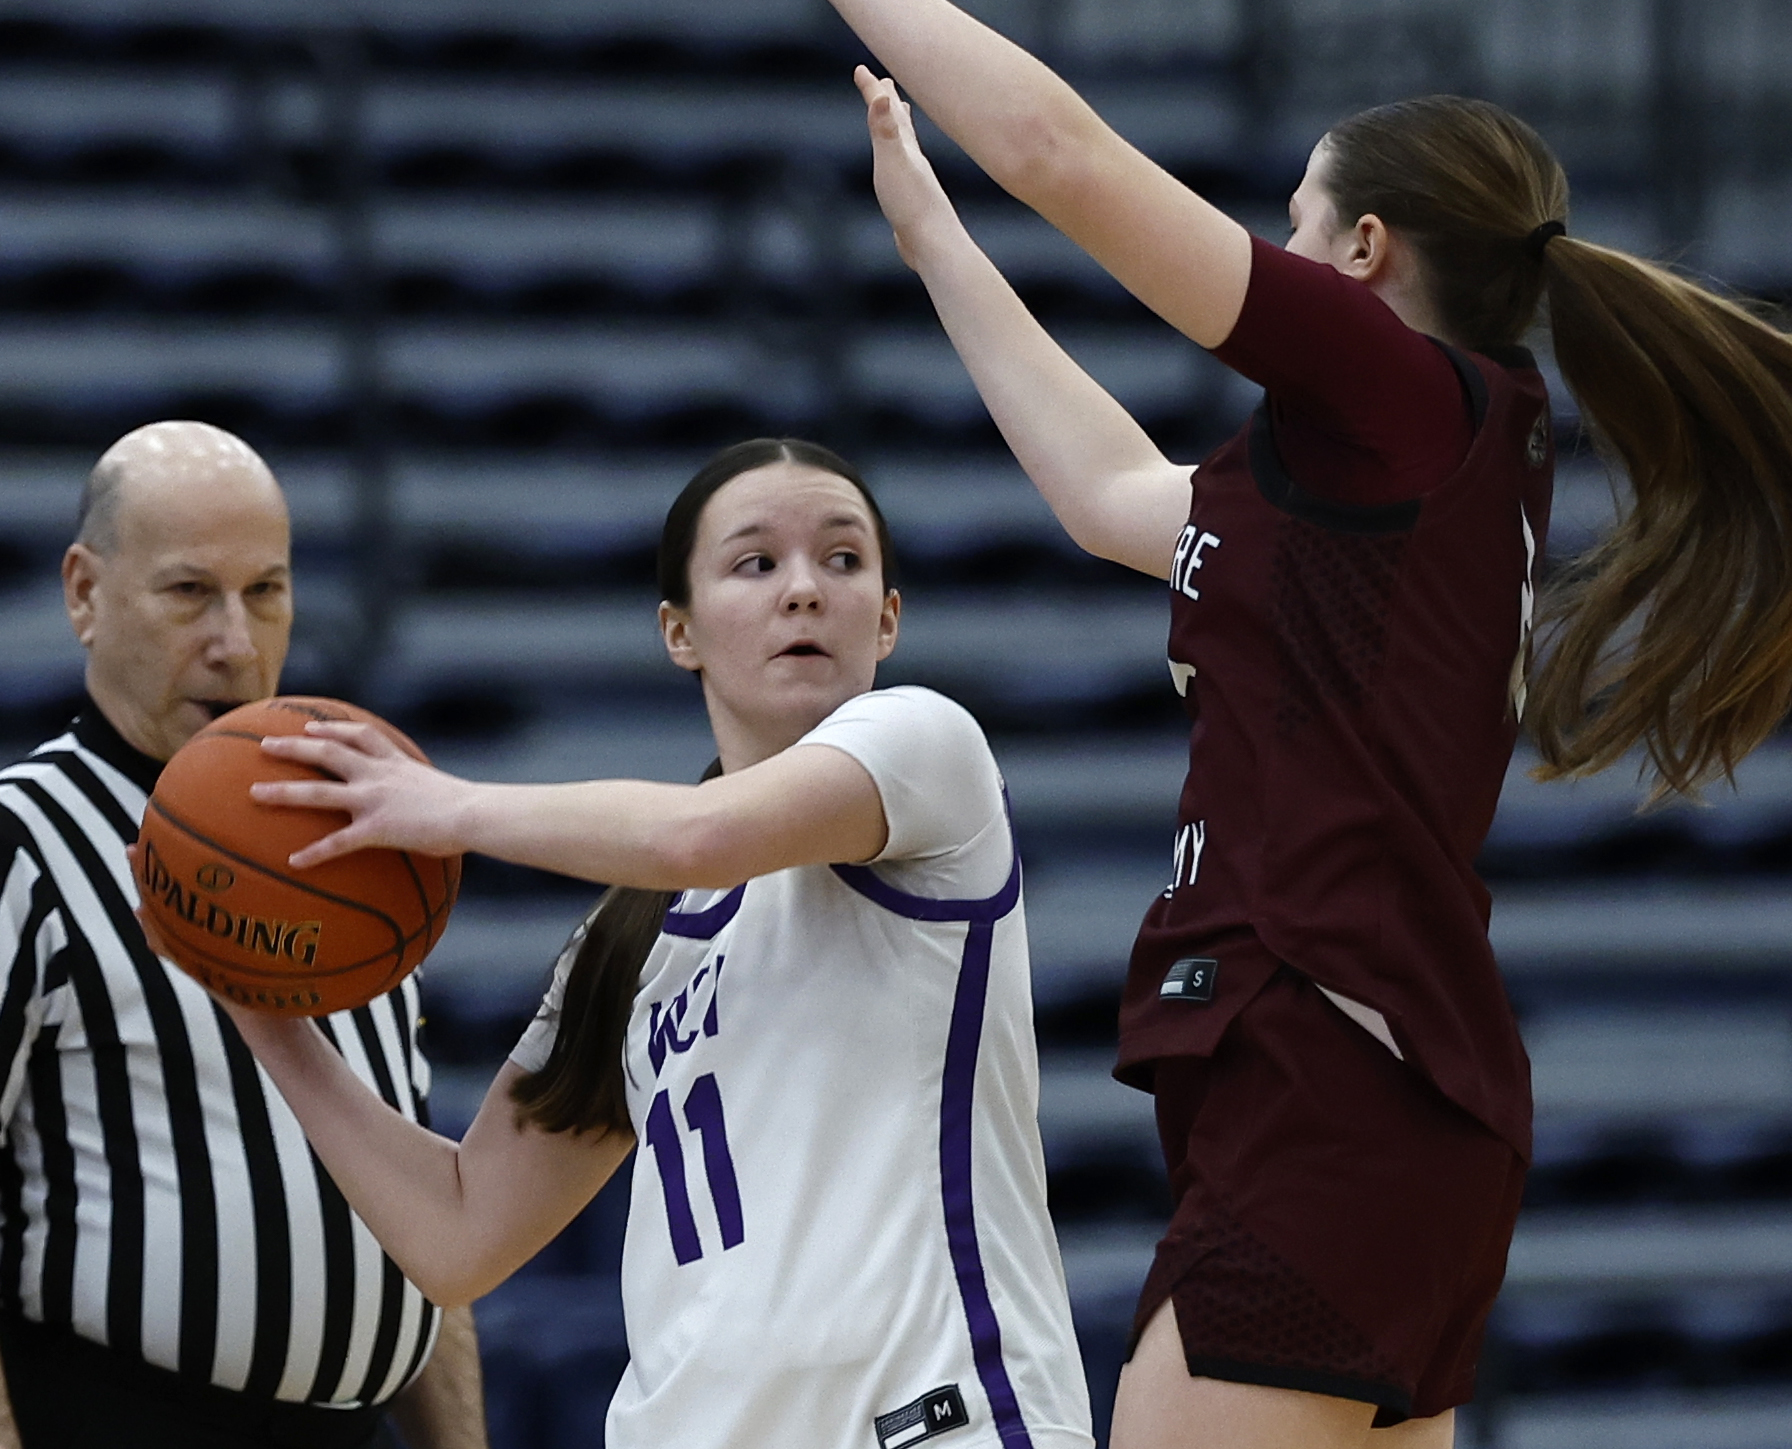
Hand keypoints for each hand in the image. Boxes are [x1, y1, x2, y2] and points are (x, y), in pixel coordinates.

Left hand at [253, 720, 472, 867]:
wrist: (474, 813)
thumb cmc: (467, 806)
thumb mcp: (440, 788)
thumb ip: (421, 791)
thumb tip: (425, 804)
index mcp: (395, 763)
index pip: (359, 735)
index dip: (331, 729)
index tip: (310, 727)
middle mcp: (378, 774)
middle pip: (326, 752)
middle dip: (293, 747)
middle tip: (264, 746)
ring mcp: (373, 799)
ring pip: (318, 791)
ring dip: (284, 792)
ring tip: (255, 794)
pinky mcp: (376, 828)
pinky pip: (337, 842)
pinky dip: (314, 852)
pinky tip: (294, 861)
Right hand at [855, 65, 962, 270]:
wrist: (933, 243)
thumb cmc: (912, 204)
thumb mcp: (894, 162)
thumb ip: (885, 131)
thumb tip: (880, 95)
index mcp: (905, 147)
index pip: (886, 111)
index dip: (872, 90)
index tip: (861, 70)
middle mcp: (912, 159)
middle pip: (900, 123)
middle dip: (889, 102)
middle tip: (884, 84)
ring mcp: (913, 180)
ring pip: (904, 146)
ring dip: (899, 128)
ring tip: (899, 117)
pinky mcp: (911, 201)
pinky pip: (902, 171)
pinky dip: (899, 159)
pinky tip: (900, 167)